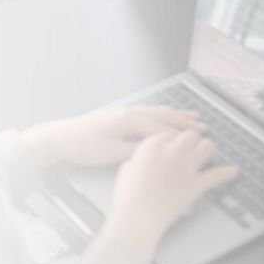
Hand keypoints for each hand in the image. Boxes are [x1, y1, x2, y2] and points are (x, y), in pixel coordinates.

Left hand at [21, 106, 202, 167]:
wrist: (61, 137)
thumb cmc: (84, 146)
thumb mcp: (111, 153)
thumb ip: (135, 150)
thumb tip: (155, 149)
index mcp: (128, 120)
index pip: (161, 127)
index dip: (180, 132)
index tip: (198, 136)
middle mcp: (129, 112)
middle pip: (162, 115)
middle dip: (183, 120)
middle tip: (203, 125)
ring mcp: (124, 111)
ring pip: (156, 111)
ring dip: (175, 114)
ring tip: (192, 115)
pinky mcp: (119, 115)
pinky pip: (147, 111)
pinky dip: (161, 112)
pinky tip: (166, 114)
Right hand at [100, 129, 239, 252]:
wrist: (137, 218)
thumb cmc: (127, 197)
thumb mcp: (125, 168)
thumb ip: (137, 158)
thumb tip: (142, 159)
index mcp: (152, 145)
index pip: (170, 132)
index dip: (173, 139)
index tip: (175, 144)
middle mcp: (172, 150)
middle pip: (191, 134)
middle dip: (192, 140)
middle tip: (192, 148)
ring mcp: (186, 166)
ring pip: (207, 146)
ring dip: (208, 150)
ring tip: (207, 155)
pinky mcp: (197, 184)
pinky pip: (218, 174)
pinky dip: (228, 173)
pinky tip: (235, 171)